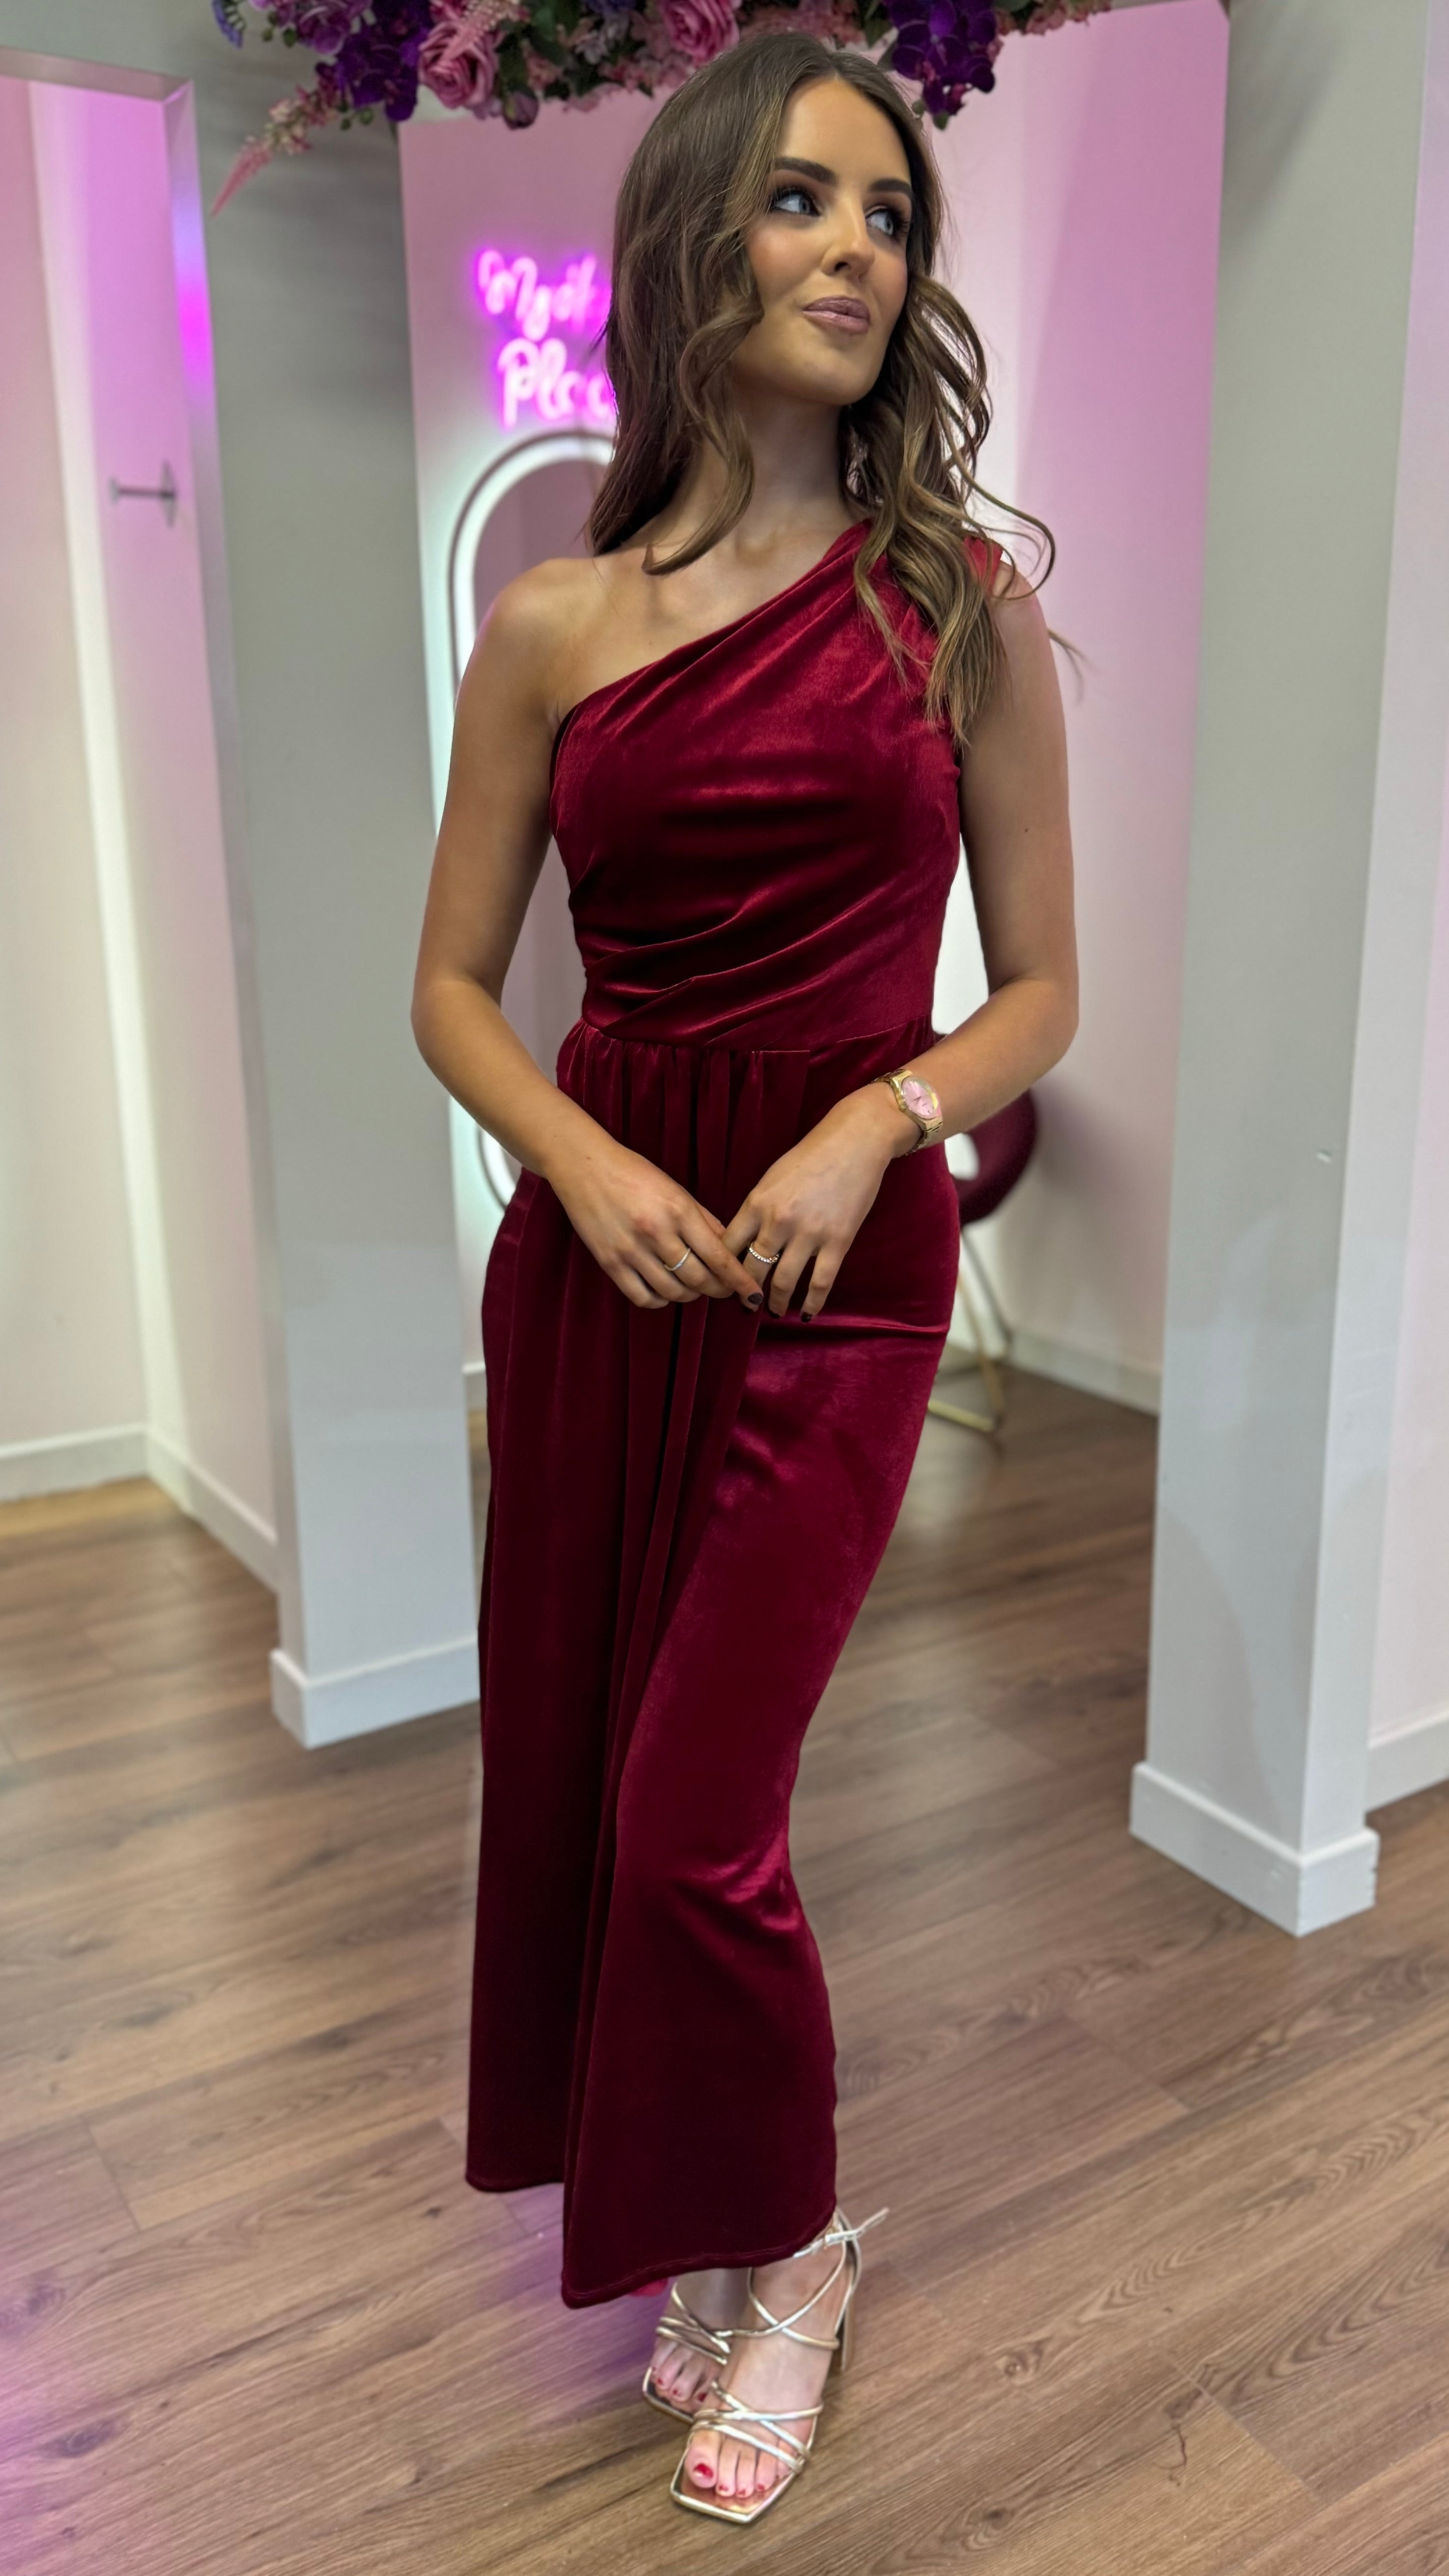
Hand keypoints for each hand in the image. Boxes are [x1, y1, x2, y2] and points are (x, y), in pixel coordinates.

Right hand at [545, 1128, 762, 1311]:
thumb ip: (704, 1220)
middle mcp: (656, 1233)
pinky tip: (664, 1291)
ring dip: (690, 1295)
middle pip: (699, 1279)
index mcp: (679, 1211)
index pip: (718, 1257)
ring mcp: (631, 1250)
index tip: (752, 1295)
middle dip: (717, 1290)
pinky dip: (660, 1300)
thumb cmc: (634, 1173)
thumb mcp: (676, 1190)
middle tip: (722, 1289)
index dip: (739, 1281)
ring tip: (693, 1286)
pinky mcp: (609, 1262)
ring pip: (673, 1292)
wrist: (584, 1166)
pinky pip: (642, 1297)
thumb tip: (730, 1248)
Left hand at [722, 1084, 915, 1319]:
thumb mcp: (772, 1178)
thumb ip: (757, 1209)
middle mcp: (778, 1222)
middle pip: (752, 1270)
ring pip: (783, 1281)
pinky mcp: (837, 1241)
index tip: (721, 1283)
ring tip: (773, 1311)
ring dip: (775, 1302)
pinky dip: (812, 1303)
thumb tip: (744, 1241)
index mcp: (756, 1203)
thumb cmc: (811, 1156)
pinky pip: (820, 1282)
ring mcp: (808, 1234)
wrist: (855, 1142)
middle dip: (745, 1292)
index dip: (721, 1270)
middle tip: (745, 1304)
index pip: (727, 1247)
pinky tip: (806, 1313)